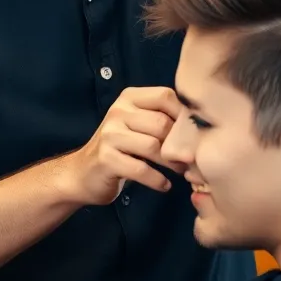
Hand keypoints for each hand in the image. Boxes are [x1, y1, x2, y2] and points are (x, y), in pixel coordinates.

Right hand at [59, 87, 185, 205]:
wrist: (82, 173)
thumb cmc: (119, 148)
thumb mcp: (137, 125)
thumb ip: (161, 119)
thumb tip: (198, 126)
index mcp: (129, 98)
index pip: (165, 96)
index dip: (183, 115)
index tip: (193, 134)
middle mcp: (118, 112)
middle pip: (162, 123)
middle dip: (180, 143)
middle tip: (190, 158)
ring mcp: (110, 135)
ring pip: (154, 146)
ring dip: (172, 163)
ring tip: (180, 171)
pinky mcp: (107, 159)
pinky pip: (141, 169)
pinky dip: (158, 180)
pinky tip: (164, 185)